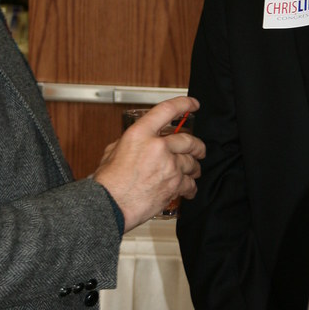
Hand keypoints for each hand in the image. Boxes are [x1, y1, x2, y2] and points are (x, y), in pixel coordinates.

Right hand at [93, 96, 204, 232]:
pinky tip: (188, 189)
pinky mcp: (174, 184)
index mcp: (141, 134)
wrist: (110, 205)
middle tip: (199, 149)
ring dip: (194, 168)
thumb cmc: (109, 182)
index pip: (167, 110)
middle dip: (197, 146)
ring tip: (193, 171)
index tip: (193, 104)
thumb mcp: (113, 151)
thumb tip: (139, 143)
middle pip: (189, 140)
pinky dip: (190, 187)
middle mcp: (158, 147)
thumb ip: (130, 143)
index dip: (184, 104)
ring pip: (192, 163)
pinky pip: (190, 184)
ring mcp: (168, 166)